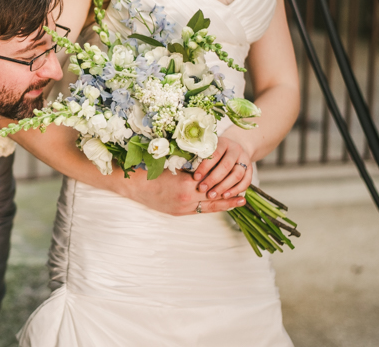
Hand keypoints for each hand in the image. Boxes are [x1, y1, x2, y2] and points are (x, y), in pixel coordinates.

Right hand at [116, 163, 245, 215]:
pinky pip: (198, 211)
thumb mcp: (173, 166)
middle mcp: (187, 199)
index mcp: (187, 185)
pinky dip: (210, 208)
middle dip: (230, 198)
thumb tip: (206, 164)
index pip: (213, 184)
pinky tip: (217, 205)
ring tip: (237, 203)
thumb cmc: (150, 172)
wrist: (133, 187)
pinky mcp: (178, 213)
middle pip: (214, 199)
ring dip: (223, 205)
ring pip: (208, 207)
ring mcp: (182, 208)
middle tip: (245, 197)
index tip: (239, 181)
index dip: (227, 184)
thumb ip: (190, 168)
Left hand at [192, 136, 252, 199]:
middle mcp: (235, 150)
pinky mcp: (250, 170)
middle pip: (226, 166)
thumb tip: (182, 167)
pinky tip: (225, 197)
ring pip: (237, 174)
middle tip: (202, 189)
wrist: (233, 148)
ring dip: (224, 187)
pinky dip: (236, 190)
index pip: (214, 154)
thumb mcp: (206, 149)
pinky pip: (246, 181)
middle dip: (213, 179)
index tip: (195, 177)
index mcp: (223, 142)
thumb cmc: (212, 151)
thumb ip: (197, 157)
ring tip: (212, 195)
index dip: (205, 166)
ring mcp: (245, 159)